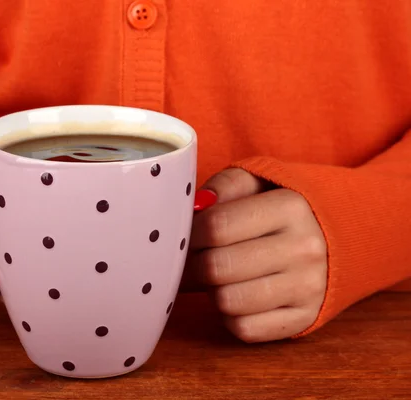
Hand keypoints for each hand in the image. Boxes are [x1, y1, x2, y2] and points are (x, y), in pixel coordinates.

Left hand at [189, 168, 326, 342]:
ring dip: (213, 290)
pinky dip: (230, 315)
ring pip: (226, 301)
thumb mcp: (259, 181)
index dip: (190, 233)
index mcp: (290, 207)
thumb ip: (224, 186)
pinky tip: (240, 294)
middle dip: (195, 264)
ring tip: (222, 275)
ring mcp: (308, 287)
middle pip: (216, 267)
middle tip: (198, 257)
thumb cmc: (284, 208)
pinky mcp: (304, 319)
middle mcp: (304, 248)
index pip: (215, 226)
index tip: (188, 235)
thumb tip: (194, 207)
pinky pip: (243, 328)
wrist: (346, 237)